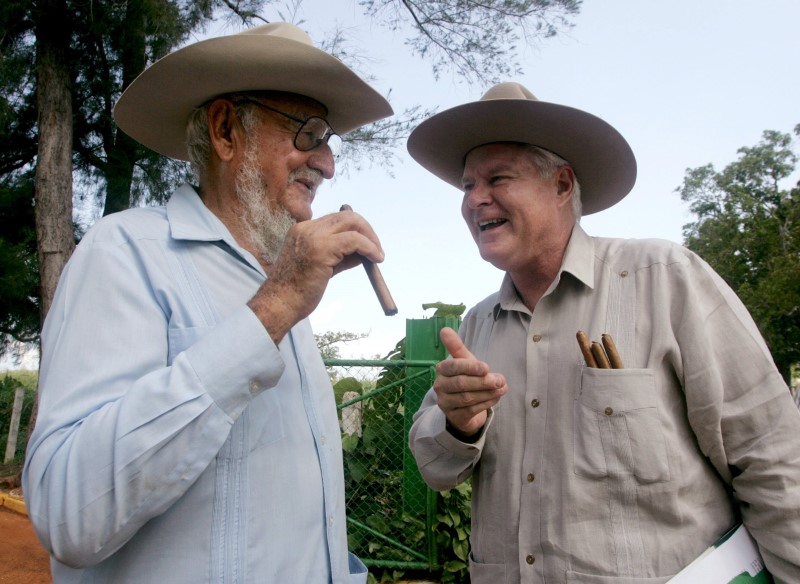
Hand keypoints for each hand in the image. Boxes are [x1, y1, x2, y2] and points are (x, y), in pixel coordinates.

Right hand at [248, 209, 383, 341]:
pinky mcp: (321, 249)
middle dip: (366, 230)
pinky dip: (369, 247)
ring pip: (352, 223)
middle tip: (377, 249)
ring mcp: (313, 237)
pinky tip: (375, 259)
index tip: (368, 245)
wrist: (279, 305)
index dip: (356, 229)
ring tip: (378, 256)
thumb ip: (340, 256)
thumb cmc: (296, 292)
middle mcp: (307, 228)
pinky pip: (354, 240)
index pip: (336, 219)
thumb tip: (364, 253)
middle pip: (346, 216)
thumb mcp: (320, 267)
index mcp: (302, 230)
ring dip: (370, 238)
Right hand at [435, 327, 506, 437]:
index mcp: (442, 369)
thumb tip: (444, 329)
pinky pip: (471, 410)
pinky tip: (496, 397)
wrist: (463, 405)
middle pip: (461, 383)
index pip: (453, 367)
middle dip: (482, 382)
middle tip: (500, 380)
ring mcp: (445, 403)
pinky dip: (486, 403)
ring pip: (467, 398)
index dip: (470, 367)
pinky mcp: (454, 416)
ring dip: (487, 393)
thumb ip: (456, 346)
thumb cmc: (466, 378)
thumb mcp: (464, 361)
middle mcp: (439, 386)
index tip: (486, 367)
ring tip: (502, 388)